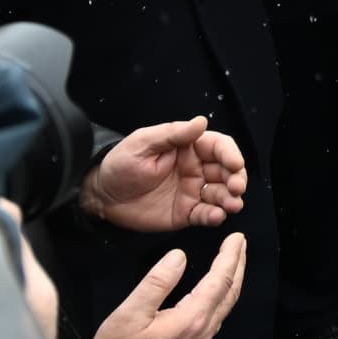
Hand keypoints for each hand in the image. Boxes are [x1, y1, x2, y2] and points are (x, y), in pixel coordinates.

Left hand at [83, 115, 248, 229]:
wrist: (101, 196)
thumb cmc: (120, 164)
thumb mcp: (142, 143)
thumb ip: (172, 134)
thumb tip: (201, 121)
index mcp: (188, 148)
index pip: (218, 147)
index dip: (230, 154)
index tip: (235, 164)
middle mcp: (195, 169)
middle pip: (226, 171)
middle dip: (236, 178)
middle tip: (236, 188)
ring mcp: (192, 192)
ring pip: (220, 194)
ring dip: (230, 199)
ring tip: (231, 205)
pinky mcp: (185, 213)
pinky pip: (205, 214)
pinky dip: (214, 216)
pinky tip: (216, 216)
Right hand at [84, 236, 246, 338]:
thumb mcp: (130, 312)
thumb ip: (157, 282)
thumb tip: (179, 257)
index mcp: (191, 319)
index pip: (220, 280)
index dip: (230, 256)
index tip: (237, 237)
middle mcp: (203, 332)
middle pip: (230, 292)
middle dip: (238, 265)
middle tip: (240, 243)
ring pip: (226, 306)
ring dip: (232, 280)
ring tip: (232, 262)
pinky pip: (216, 317)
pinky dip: (222, 296)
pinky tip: (216, 291)